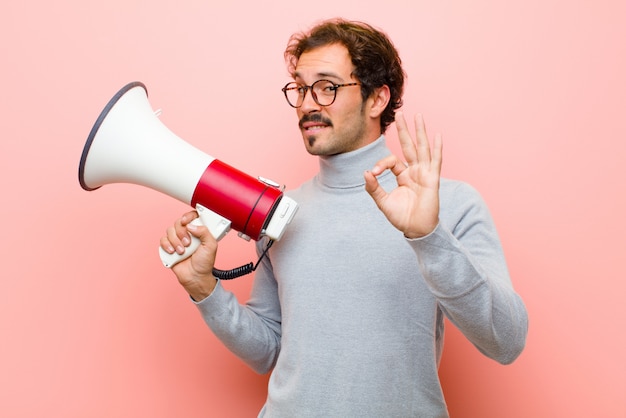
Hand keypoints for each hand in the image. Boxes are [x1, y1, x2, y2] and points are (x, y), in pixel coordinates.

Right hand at [160, 210, 217, 300]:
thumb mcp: (211, 246)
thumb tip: (191, 225)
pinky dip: (167, 245)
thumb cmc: (205, 263)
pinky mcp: (169, 247)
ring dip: (175, 241)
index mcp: (198, 231)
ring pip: (170, 231)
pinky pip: (163, 240)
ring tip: (182, 251)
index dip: (187, 216)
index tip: (186, 222)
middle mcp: (187, 233)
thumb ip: (205, 232)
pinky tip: (173, 252)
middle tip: (188, 243)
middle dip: (181, 233)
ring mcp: (177, 240)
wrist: (195, 277)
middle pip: (178, 222)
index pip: (191, 217)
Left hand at [364, 112, 441, 237]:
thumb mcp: (383, 202)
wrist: (416, 229)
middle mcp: (414, 171)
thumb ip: (373, 188)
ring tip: (418, 116)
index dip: (381, 163)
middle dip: (404, 130)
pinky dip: (437, 148)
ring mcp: (424, 173)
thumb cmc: (402, 217)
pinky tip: (437, 135)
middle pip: (409, 146)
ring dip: (420, 132)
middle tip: (400, 113)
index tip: (373, 172)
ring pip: (422, 148)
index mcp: (403, 175)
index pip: (392, 160)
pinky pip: (435, 161)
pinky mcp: (432, 179)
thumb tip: (365, 172)